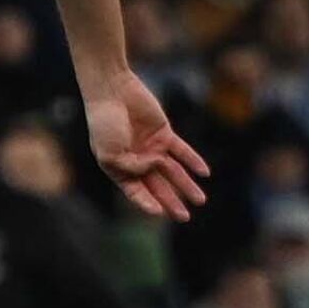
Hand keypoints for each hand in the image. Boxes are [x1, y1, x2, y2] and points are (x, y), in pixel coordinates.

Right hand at [85, 73, 209, 222]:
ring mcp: (151, 148)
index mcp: (119, 168)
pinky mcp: (164, 134)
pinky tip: (204, 173)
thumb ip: (131, 167)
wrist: (111, 91)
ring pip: (173, 172)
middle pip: (158, 186)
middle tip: (184, 217)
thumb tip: (154, 168)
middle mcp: (137, 161)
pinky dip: (193, 161)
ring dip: (187, 186)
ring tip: (200, 200)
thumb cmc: (104, 122)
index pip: (136, 192)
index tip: (159, 213)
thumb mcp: (110, 152)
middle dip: (171, 202)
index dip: (146, 204)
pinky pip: (182, 151)